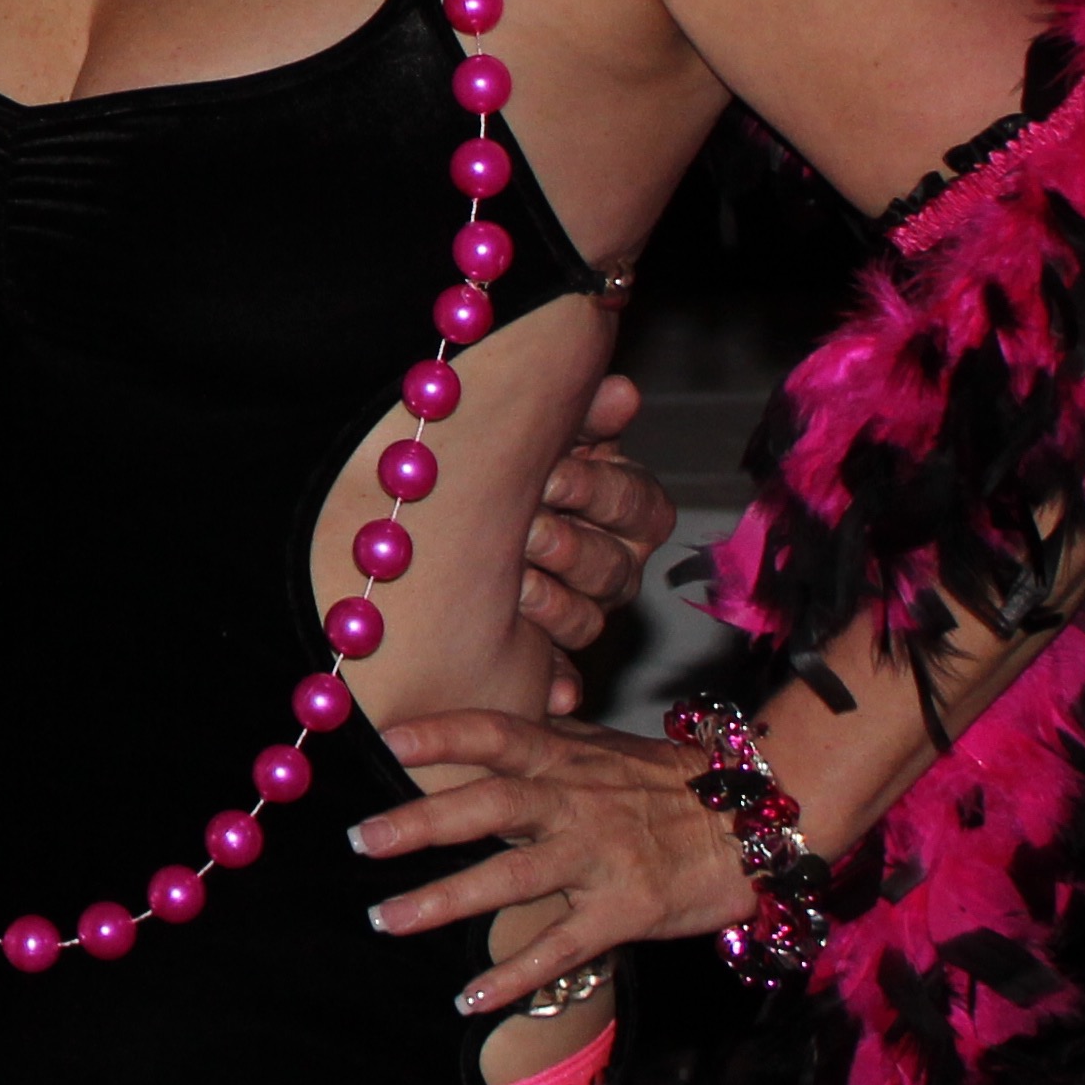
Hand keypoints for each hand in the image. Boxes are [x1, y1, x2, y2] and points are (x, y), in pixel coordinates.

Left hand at [349, 707, 761, 1010]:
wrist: (753, 823)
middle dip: (421, 822)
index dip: (444, 733)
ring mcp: (598, 860)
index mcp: (566, 759)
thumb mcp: (602, 748)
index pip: (497, 734)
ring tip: (386, 919)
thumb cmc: (665, 785)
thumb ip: (541, 745)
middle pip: (489, 806)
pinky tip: (467, 999)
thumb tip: (474, 734)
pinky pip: (558, 949)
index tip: (388, 738)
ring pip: (510, 880)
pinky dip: (512, 978)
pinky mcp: (622, 913)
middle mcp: (576, 804)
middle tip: (362, 839)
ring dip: (442, 901)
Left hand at [516, 369, 671, 712]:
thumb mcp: (547, 430)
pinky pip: (562, 676)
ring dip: (555, 606)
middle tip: (526, 529)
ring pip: (589, 619)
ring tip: (517, 586)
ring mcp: (581, 608)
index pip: (637, 504)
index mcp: (625, 509)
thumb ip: (585, 414)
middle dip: (569, 546)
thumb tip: (622, 391)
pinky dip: (556, 684)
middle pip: (613, 567)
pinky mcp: (547, 652)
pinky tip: (550, 693)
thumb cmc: (512, 460)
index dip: (598, 490)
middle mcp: (612, 563)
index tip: (552, 473)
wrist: (448, 512)